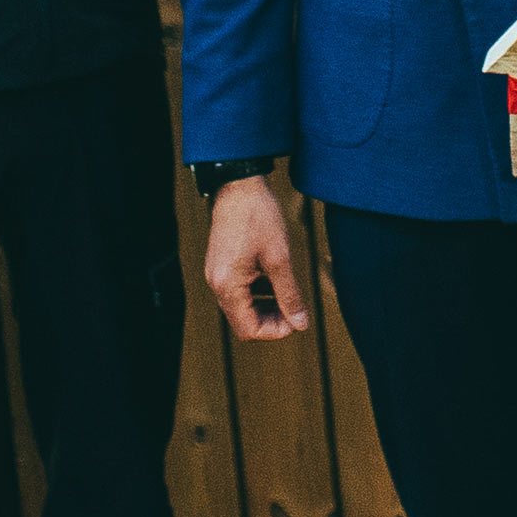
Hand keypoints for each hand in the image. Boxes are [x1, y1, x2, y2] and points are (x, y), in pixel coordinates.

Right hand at [203, 175, 310, 339]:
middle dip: (270, 321)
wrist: (239, 186)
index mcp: (228, 285)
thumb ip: (289, 293)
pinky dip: (257, 293)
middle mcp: (217, 284)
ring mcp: (217, 275)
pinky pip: (238, 291)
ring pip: (241, 307)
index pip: (248, 329)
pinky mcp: (221, 265)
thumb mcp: (280, 257)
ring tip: (289, 296)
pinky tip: (276, 282)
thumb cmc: (258, 216)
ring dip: (265, 307)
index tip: (296, 321)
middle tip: (295, 311)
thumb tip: (300, 322)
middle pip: (242, 321)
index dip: (274, 331)